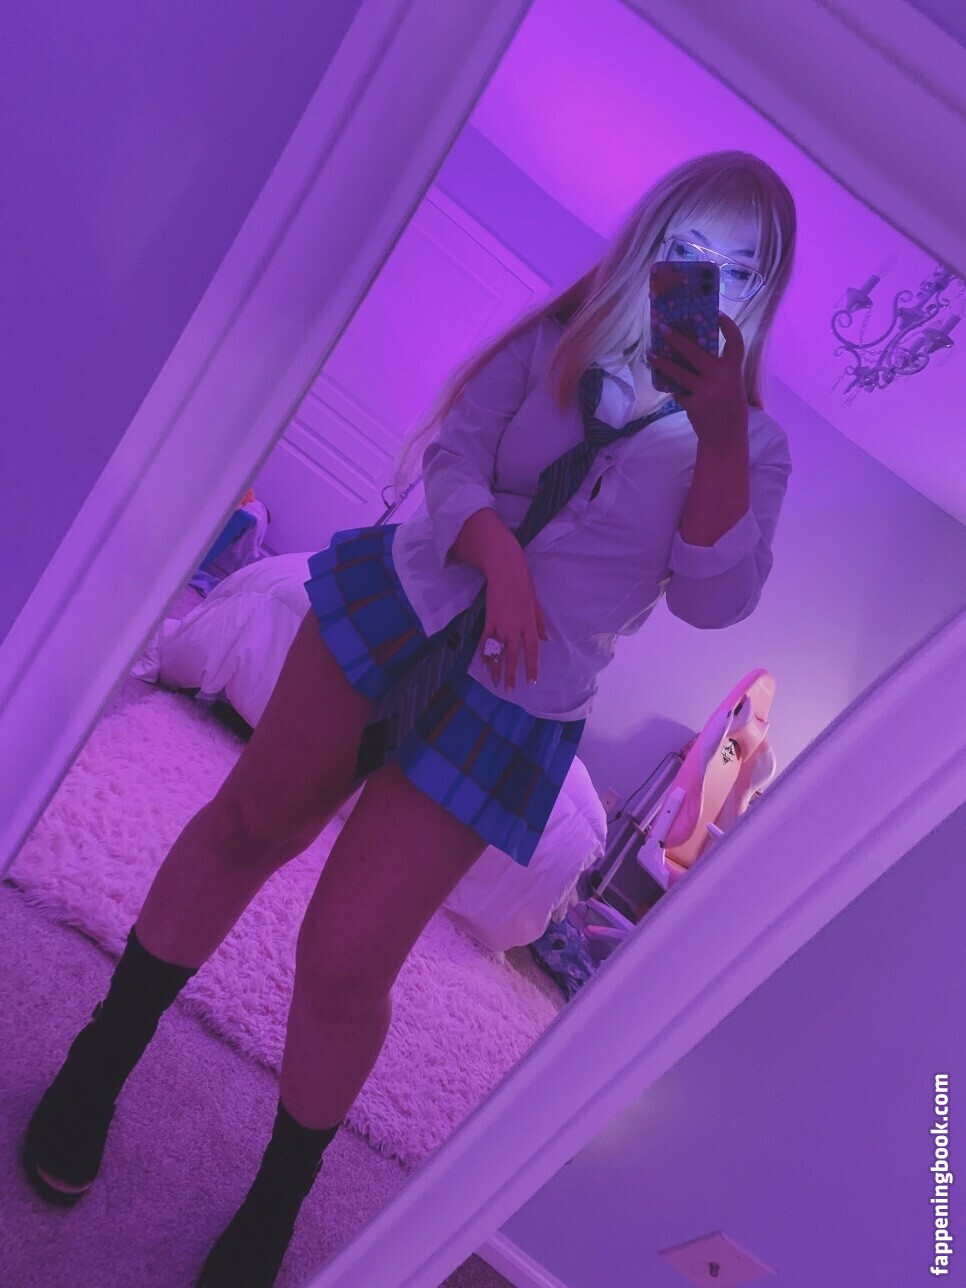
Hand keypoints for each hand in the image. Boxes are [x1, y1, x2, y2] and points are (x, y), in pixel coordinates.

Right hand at [480, 543, 548, 691]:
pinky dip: (484, 653)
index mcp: (529, 624)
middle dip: (511, 673)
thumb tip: (544, 640)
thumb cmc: (524, 585)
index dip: (532, 667)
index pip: (532, 650)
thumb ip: (539, 624)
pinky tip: (484, 664)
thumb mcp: (536, 605)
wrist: (505, 570)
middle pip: (513, 655)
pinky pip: (486, 639)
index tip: (531, 681)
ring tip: (494, 682)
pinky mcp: (489, 619)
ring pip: (497, 650)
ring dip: (495, 667)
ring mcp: (500, 624)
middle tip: (509, 689)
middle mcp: (515, 627)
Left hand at [646, 312, 748, 448]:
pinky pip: (677, 391)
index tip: (717, 314)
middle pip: (696, 352)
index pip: (735, 342)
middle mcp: (720, 377)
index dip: (727, 326)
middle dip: (677, 339)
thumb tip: (696, 354)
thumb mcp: (733, 386)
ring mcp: (705, 391)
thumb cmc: (730, 409)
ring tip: (650, 353)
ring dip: (662, 362)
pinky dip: (670, 386)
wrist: (726, 437)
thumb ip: (720, 371)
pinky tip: (661, 379)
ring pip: (679, 372)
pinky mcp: (693, 404)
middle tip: (663, 328)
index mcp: (734, 370)